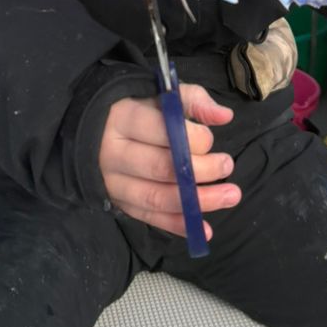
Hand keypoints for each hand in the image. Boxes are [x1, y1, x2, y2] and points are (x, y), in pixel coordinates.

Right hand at [100, 85, 240, 239]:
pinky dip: (178, 225)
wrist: (97, 131)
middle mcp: (113, 152)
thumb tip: (224, 116)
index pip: (160, 131)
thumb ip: (193, 101)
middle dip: (201, 170)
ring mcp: (113, 182)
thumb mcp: (162, 96)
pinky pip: (150, 218)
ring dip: (197, 202)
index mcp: (123, 117)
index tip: (211, 140)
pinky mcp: (119, 203)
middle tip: (227, 165)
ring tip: (230, 196)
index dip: (191, 139)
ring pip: (157, 197)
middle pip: (161, 167)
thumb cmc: (139, 110)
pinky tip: (204, 229)